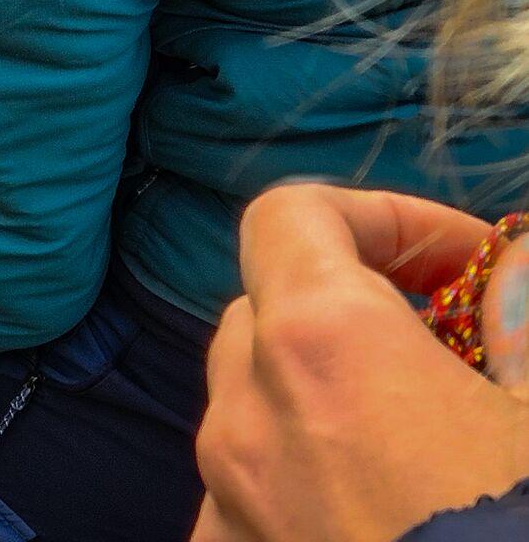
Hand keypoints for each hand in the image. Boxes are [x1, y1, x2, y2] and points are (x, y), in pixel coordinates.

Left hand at [193, 185, 528, 541]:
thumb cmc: (521, 525)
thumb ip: (525, 318)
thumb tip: (512, 271)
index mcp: (321, 345)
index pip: (293, 216)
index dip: (384, 218)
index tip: (468, 264)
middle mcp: (246, 413)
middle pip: (268, 309)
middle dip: (357, 306)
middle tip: (457, 343)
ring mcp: (228, 500)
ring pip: (251, 403)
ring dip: (327, 392)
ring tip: (430, 434)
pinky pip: (244, 493)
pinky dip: (300, 474)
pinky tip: (378, 506)